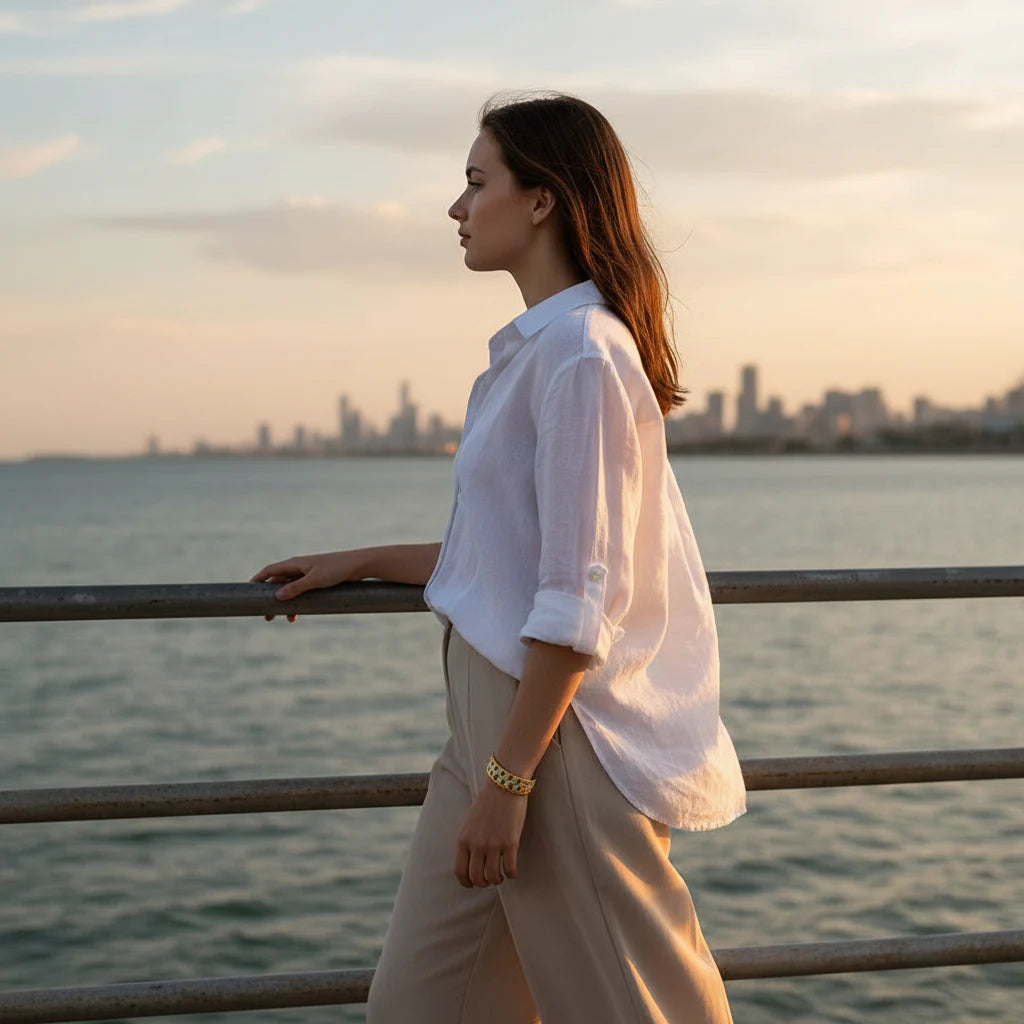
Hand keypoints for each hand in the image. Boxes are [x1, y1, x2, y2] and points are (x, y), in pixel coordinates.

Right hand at [249, 550, 365, 621]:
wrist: (359, 565)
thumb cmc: (337, 569)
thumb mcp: (314, 580)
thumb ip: (295, 588)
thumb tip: (276, 596)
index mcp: (295, 563)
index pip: (270, 570)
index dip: (258, 580)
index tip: (248, 591)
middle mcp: (299, 567)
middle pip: (278, 583)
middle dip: (271, 598)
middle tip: (266, 615)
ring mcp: (308, 574)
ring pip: (290, 590)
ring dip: (285, 604)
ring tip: (283, 619)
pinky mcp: (318, 580)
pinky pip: (302, 592)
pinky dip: (297, 603)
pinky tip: (297, 615)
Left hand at [454, 781, 528, 887]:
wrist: (504, 785)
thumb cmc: (488, 802)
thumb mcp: (470, 822)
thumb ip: (468, 840)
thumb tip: (470, 860)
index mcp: (463, 839)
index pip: (460, 871)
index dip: (466, 882)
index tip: (473, 883)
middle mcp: (476, 844)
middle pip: (476, 878)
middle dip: (483, 883)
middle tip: (490, 880)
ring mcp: (493, 845)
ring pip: (493, 877)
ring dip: (497, 880)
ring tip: (501, 875)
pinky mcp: (510, 843)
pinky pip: (510, 869)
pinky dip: (511, 874)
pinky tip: (512, 871)